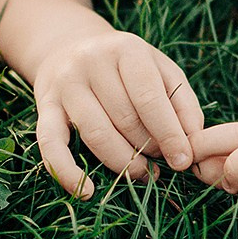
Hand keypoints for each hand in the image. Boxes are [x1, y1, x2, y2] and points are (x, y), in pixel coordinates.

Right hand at [32, 31, 202, 199]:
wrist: (68, 47)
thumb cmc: (126, 67)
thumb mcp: (160, 70)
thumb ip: (182, 102)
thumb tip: (194, 141)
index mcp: (126, 49)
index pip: (149, 97)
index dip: (169, 133)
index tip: (184, 161)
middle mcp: (91, 62)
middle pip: (125, 119)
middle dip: (149, 148)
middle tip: (161, 163)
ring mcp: (65, 84)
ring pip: (96, 134)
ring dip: (123, 163)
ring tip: (141, 174)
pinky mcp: (44, 106)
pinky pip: (51, 145)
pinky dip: (67, 172)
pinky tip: (86, 192)